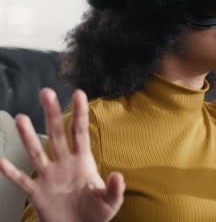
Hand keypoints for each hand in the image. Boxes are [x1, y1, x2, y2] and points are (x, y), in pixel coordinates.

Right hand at [0, 89, 124, 221]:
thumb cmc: (97, 213)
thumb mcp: (111, 202)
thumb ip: (115, 189)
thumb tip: (118, 175)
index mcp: (83, 161)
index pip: (80, 133)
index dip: (79, 114)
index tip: (78, 93)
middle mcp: (64, 163)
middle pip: (57, 134)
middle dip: (52, 114)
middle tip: (47, 92)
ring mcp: (49, 176)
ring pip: (37, 152)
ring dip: (28, 136)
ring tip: (21, 118)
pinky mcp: (37, 192)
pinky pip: (22, 180)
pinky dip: (11, 171)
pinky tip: (0, 160)